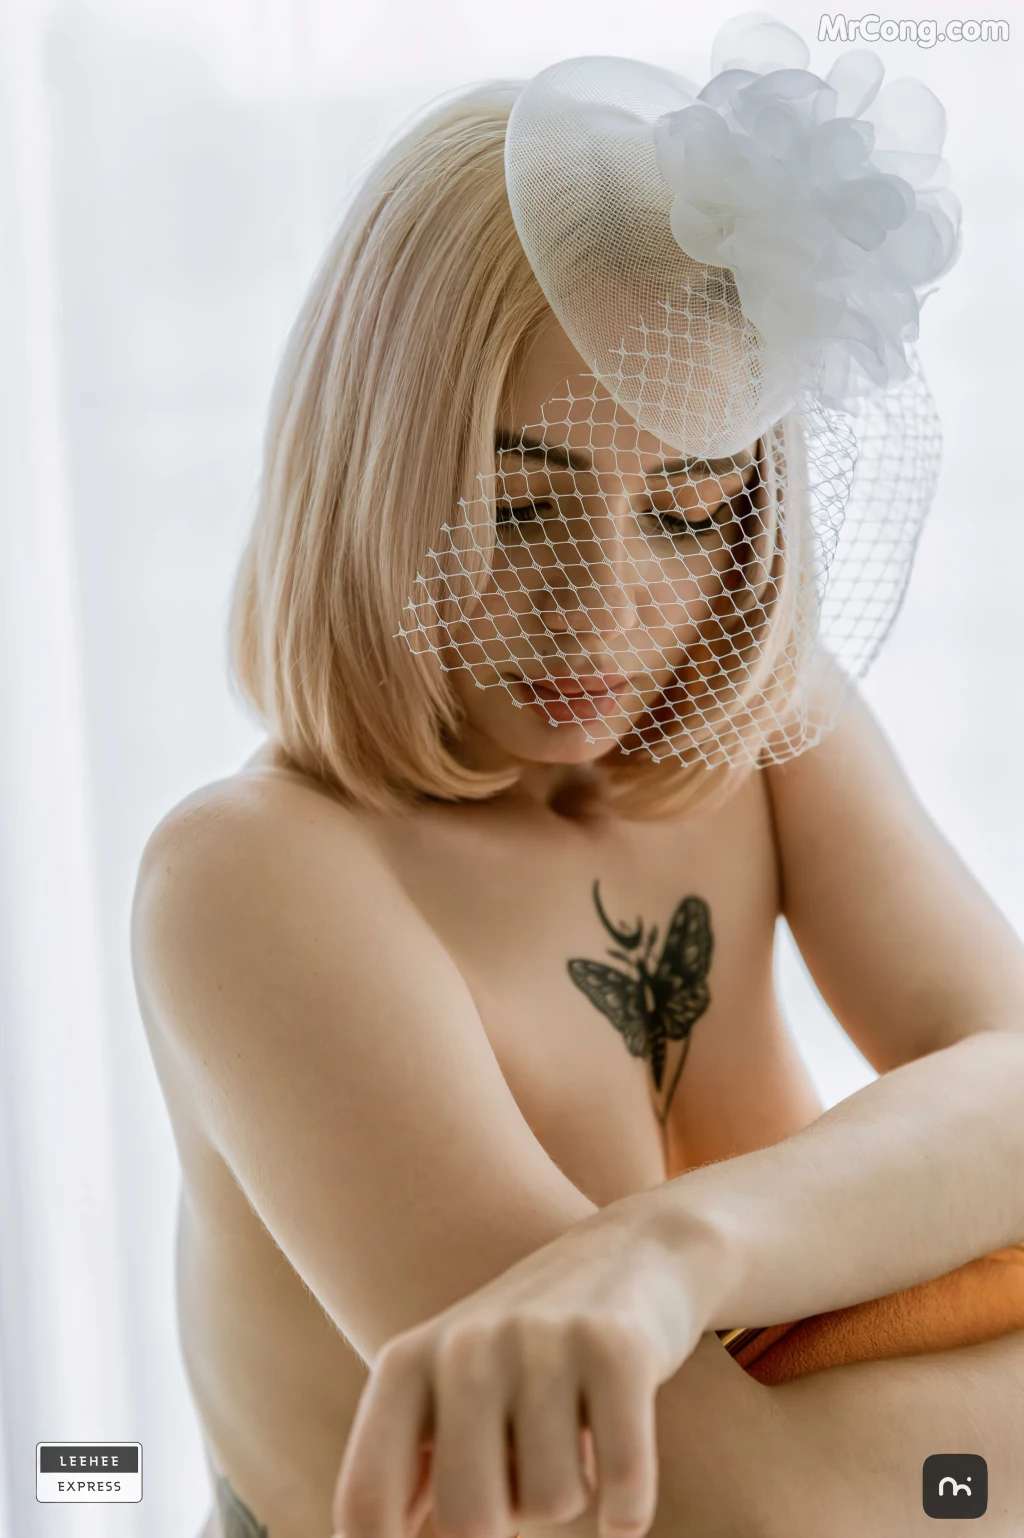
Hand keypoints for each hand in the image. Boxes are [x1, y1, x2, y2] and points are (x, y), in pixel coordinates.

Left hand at [331, 1199, 733, 1537]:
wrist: (632, 1250)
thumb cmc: (526, 1353)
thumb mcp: (450, 1394)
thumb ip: (412, 1476)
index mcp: (406, 1366)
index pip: (366, 1503)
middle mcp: (465, 1345)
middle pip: (467, 1523)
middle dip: (506, 1530)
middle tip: (524, 1480)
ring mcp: (540, 1340)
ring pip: (553, 1502)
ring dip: (573, 1491)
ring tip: (574, 1430)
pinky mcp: (616, 1346)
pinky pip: (621, 1483)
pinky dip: (627, 1509)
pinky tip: (624, 1489)